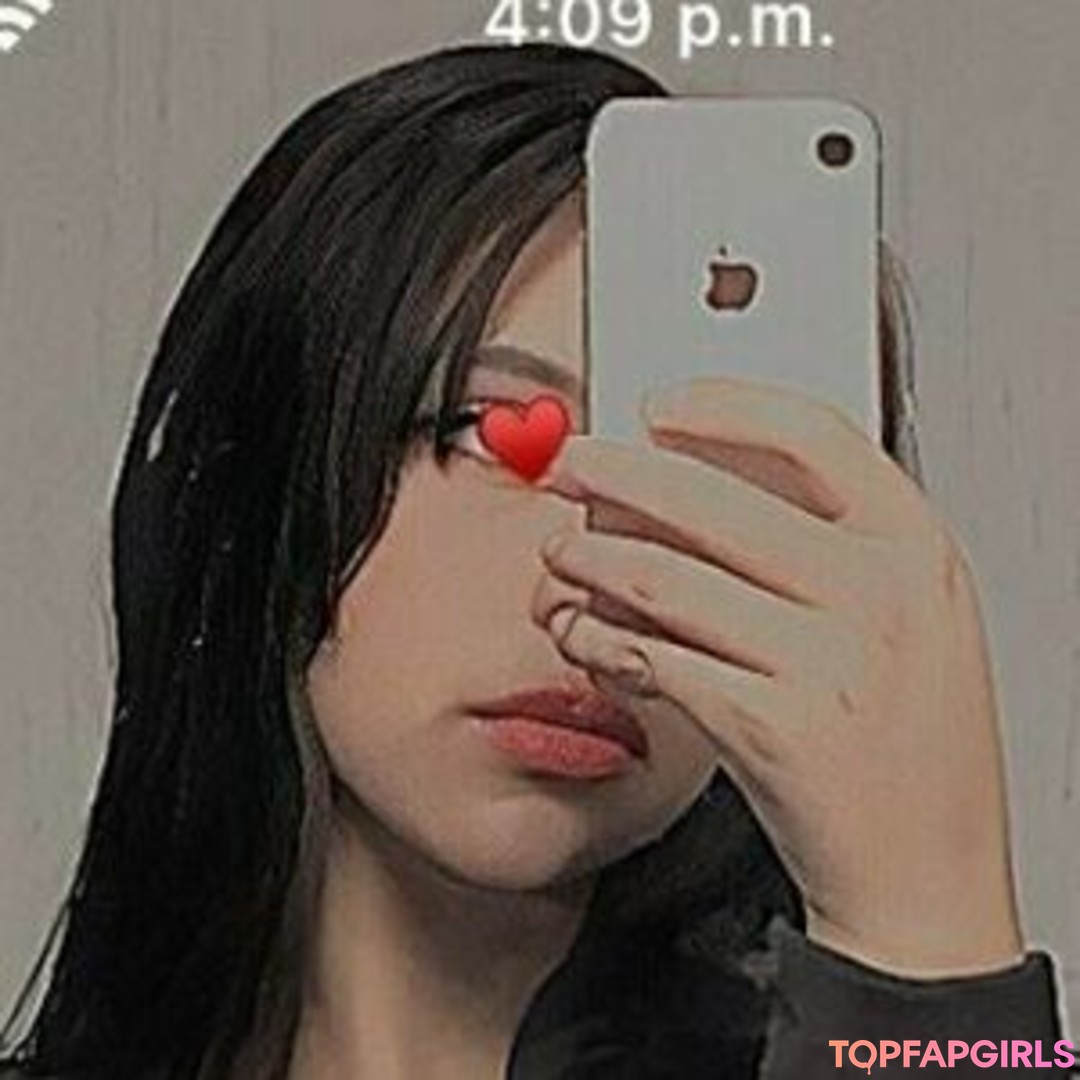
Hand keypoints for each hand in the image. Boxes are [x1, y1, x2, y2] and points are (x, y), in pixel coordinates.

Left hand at [536, 376, 1025, 978]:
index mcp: (916, 551)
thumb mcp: (909, 621)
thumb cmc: (913, 747)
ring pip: (665, 579)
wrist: (928, 876)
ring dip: (592, 559)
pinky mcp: (770, 728)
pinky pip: (654, 658)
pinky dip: (600, 638)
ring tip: (559, 554)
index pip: (814, 435)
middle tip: (566, 465)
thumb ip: (829, 546)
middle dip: (617, 474)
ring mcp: (826, 662)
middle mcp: (876, 596)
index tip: (659, 404)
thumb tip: (707, 478)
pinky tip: (581, 632)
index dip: (724, 406)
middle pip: (714, 500)